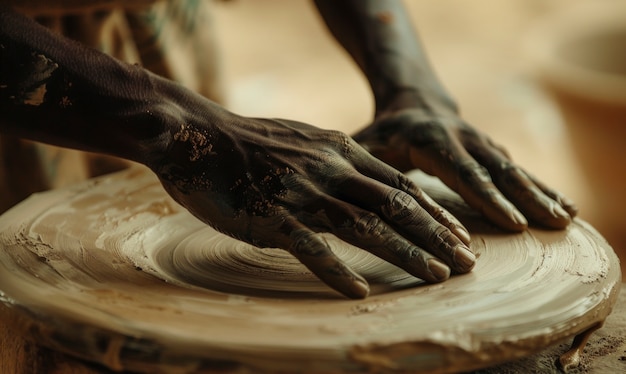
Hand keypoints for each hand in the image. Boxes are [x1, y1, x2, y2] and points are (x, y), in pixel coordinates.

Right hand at [151, 114, 474, 298]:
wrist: (195, 134)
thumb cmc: (248, 142)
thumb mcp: (303, 140)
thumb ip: (333, 160)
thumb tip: (355, 183)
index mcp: (339, 150)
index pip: (400, 183)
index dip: (433, 211)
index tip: (458, 235)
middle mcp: (330, 169)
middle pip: (395, 204)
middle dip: (435, 236)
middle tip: (468, 263)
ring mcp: (302, 192)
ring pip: (365, 225)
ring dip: (405, 252)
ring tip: (437, 276)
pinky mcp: (271, 214)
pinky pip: (310, 245)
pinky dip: (336, 268)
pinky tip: (359, 291)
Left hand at [353, 106, 577, 230]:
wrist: (411, 102)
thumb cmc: (382, 132)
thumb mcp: (363, 146)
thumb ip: (360, 169)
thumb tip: (347, 201)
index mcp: (431, 140)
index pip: (463, 172)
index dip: (488, 198)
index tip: (513, 222)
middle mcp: (463, 139)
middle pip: (498, 171)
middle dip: (526, 200)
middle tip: (550, 226)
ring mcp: (481, 144)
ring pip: (515, 170)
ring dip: (542, 194)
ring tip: (567, 219)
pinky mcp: (491, 152)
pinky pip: (520, 170)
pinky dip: (544, 188)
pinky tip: (565, 207)